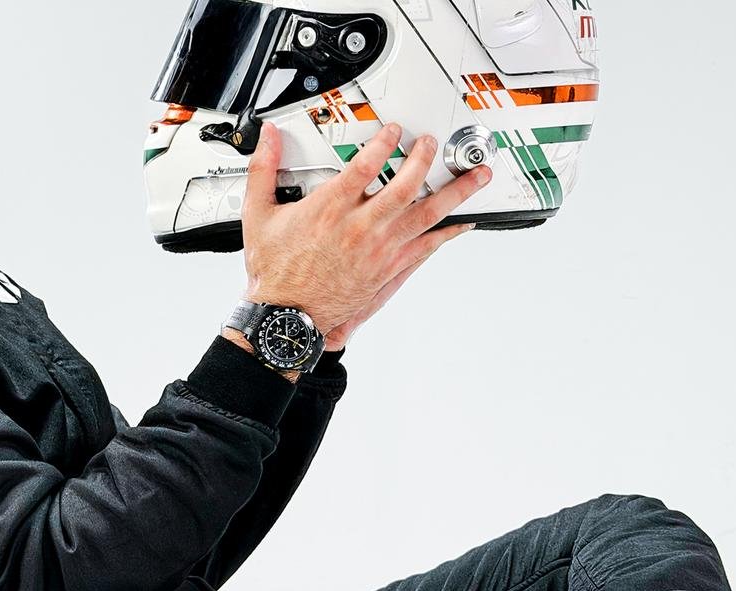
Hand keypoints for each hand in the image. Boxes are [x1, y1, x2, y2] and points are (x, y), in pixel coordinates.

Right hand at [240, 121, 489, 345]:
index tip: (394, 130)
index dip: (384, 143)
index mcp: (328, 209)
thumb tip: (268, 139)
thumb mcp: (259, 215)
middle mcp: (359, 228)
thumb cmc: (276, 271)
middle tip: (431, 144)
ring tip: (476, 176)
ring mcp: (378, 249)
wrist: (288, 315)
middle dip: (424, 159)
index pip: (365, 166)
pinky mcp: (388, 269)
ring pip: (425, 214)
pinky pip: (426, 247)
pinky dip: (448, 233)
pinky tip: (463, 222)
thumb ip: (263, 170)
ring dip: (454, 192)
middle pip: (404, 186)